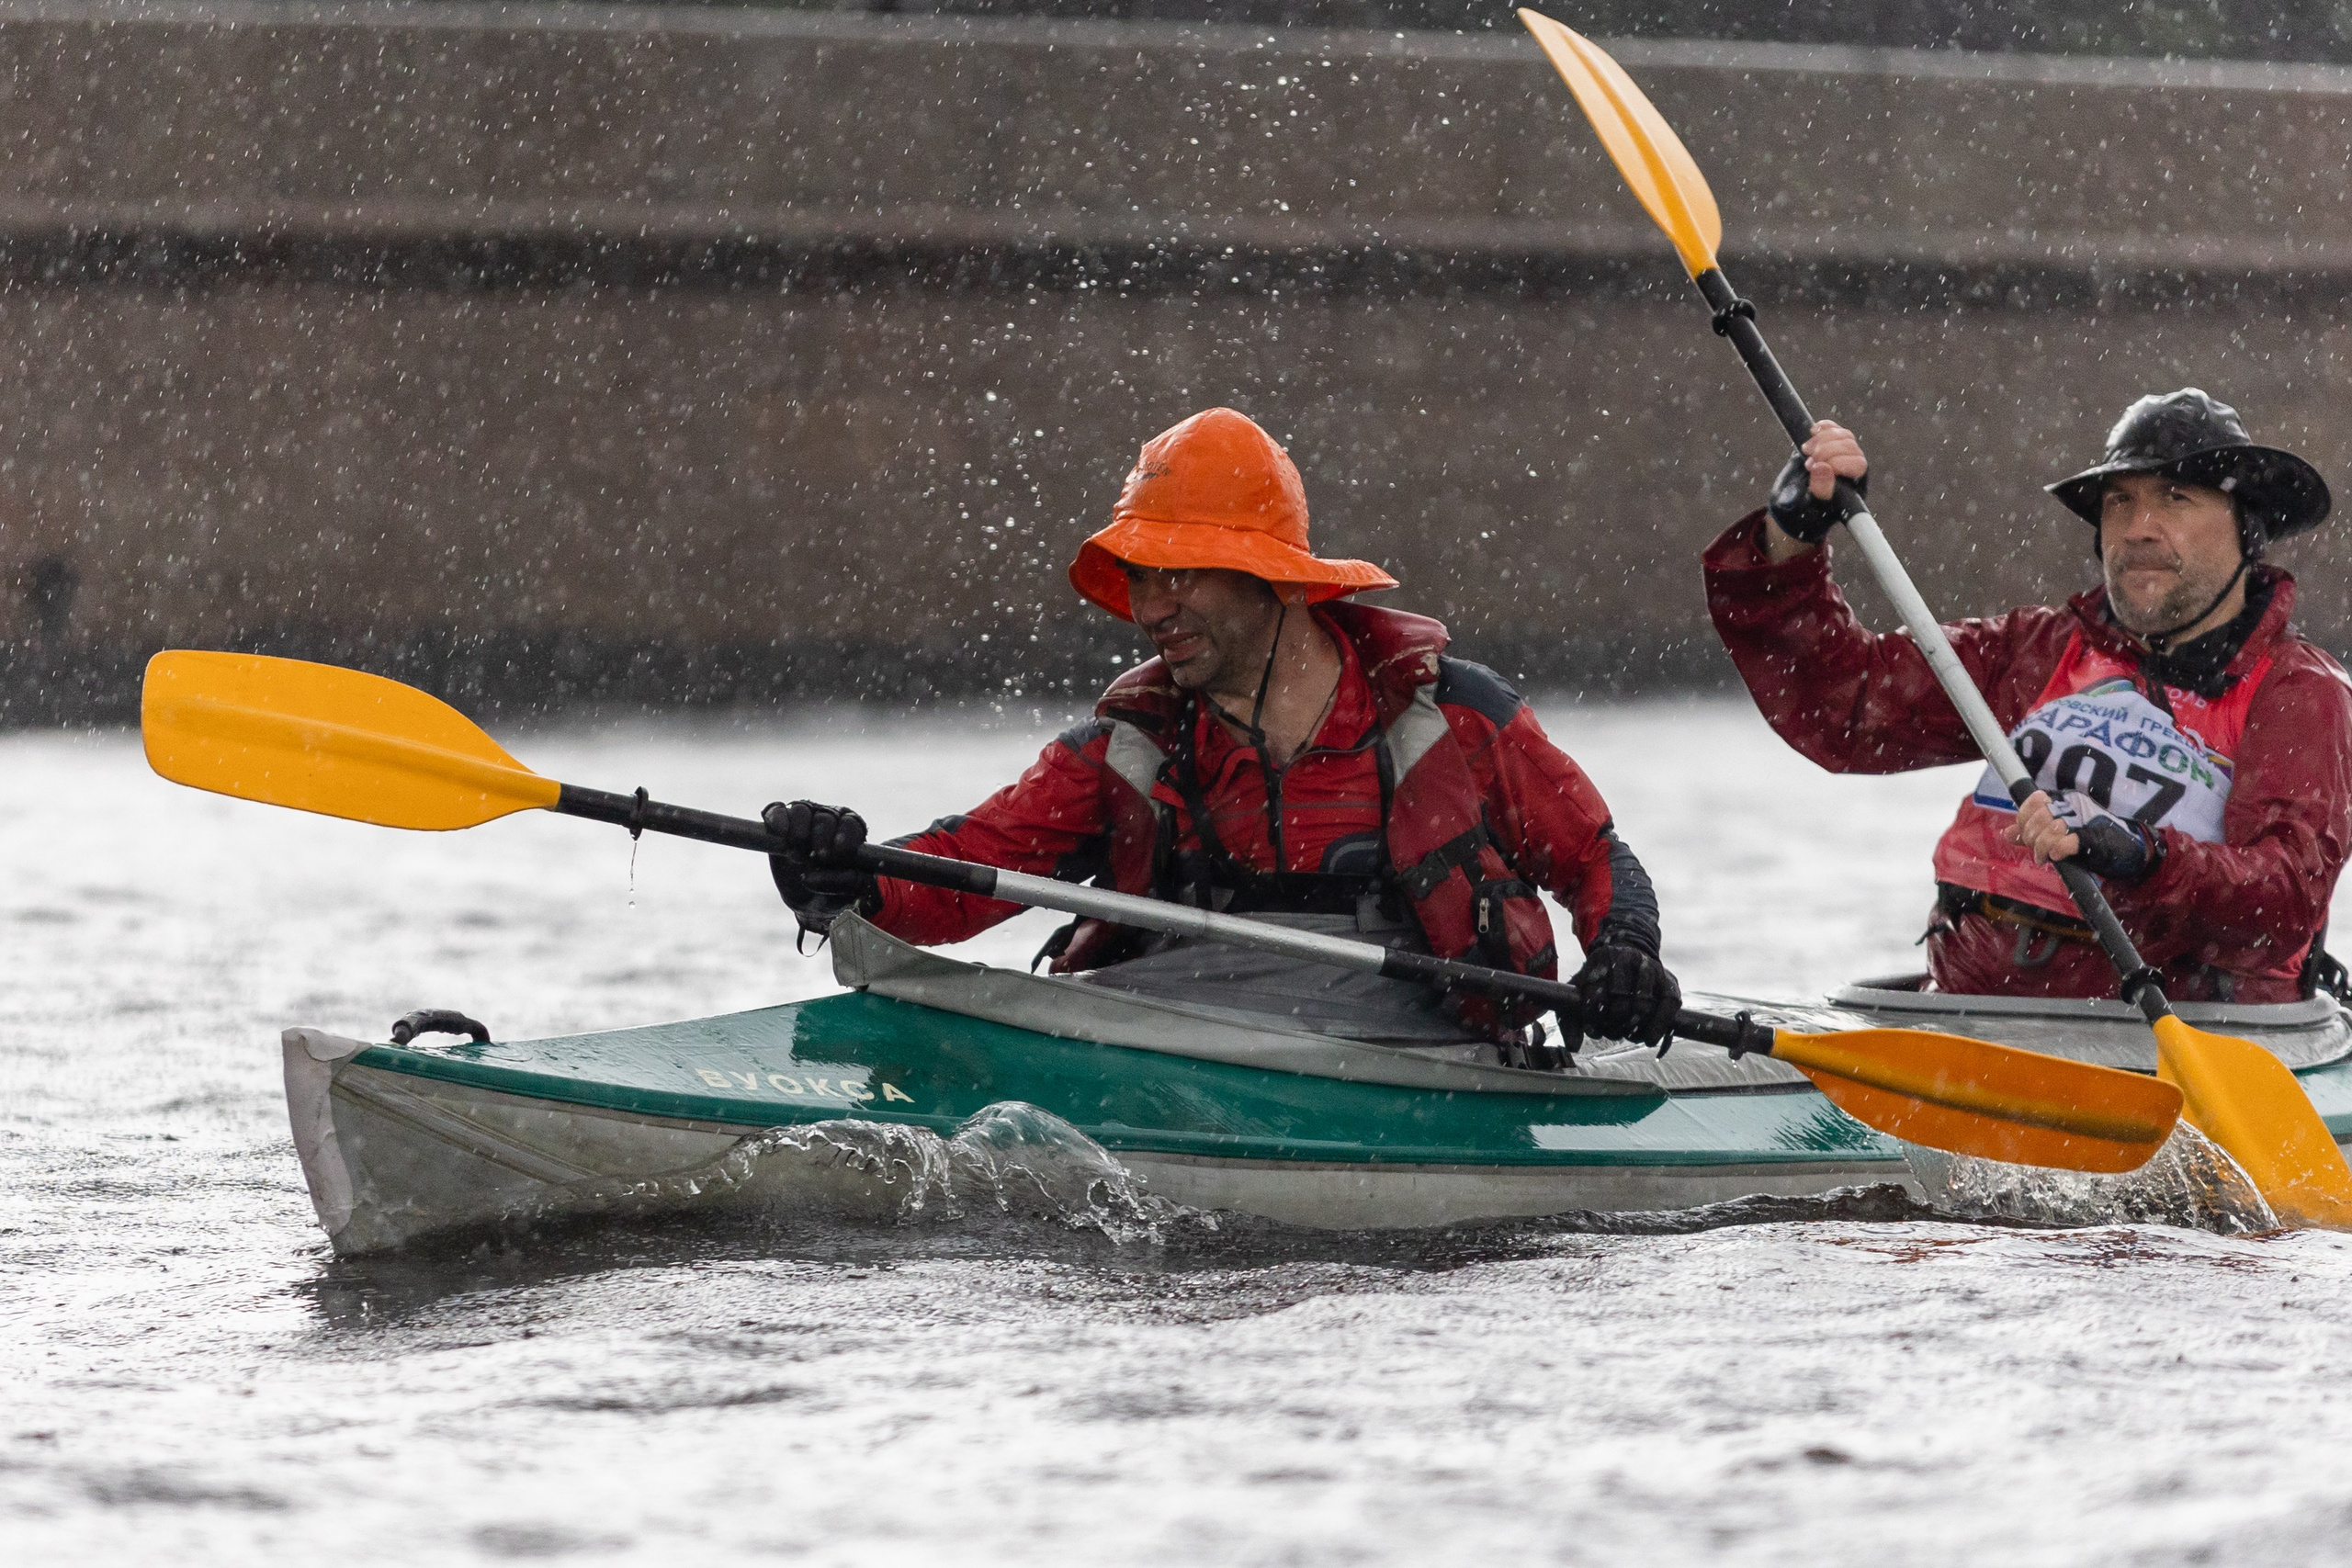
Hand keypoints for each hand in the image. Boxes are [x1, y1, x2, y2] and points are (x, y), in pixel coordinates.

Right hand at [763, 800, 879, 934]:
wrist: (808, 899)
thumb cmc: (835, 893)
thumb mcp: (848, 894)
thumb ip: (850, 883)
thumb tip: (835, 873)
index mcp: (851, 832)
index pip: (851, 823)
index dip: (844, 835)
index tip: (837, 852)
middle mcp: (829, 819)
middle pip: (826, 816)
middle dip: (820, 837)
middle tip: (815, 857)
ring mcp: (804, 818)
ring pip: (801, 810)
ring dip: (798, 831)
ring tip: (795, 855)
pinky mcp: (780, 823)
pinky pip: (777, 810)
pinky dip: (777, 818)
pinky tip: (780, 831)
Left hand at [1570, 935, 1682, 1047]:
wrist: (1629, 954)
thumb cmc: (1601, 979)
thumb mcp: (1581, 990)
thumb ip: (1571, 1019)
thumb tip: (1572, 1047)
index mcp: (1602, 960)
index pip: (1595, 995)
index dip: (1592, 1017)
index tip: (1591, 1029)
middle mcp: (1628, 960)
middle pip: (1620, 1003)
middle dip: (1613, 1025)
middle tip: (1611, 1032)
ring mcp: (1652, 970)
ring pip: (1643, 1007)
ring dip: (1633, 1029)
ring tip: (1627, 1035)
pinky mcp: (1669, 981)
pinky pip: (1668, 1006)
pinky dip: (1658, 1026)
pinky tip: (1649, 1040)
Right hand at [1764, 419, 1869, 549]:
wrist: (1789, 506)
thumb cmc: (1800, 513)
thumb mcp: (1807, 507)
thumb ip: (1818, 490)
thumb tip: (1823, 467)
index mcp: (1853, 488)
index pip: (1858, 465)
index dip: (1837, 462)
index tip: (1814, 468)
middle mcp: (1852, 471)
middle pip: (1850, 447)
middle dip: (1826, 451)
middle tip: (1807, 464)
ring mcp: (1842, 456)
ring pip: (1844, 436)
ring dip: (1823, 438)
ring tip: (1806, 451)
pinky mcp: (1829, 446)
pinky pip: (1835, 429)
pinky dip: (1824, 427)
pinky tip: (1812, 432)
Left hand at [2003, 789, 2161, 882]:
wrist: (2129, 852)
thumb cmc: (2092, 842)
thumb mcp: (2057, 834)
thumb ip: (2032, 832)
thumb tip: (2006, 833)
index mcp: (2066, 800)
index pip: (2033, 801)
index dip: (2024, 819)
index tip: (2026, 835)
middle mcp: (2075, 806)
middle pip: (2039, 815)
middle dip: (2031, 836)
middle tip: (2037, 851)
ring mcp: (2086, 821)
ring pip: (2051, 827)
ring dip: (2042, 846)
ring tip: (2045, 857)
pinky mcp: (2095, 840)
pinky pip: (2067, 841)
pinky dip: (2057, 849)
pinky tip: (2057, 856)